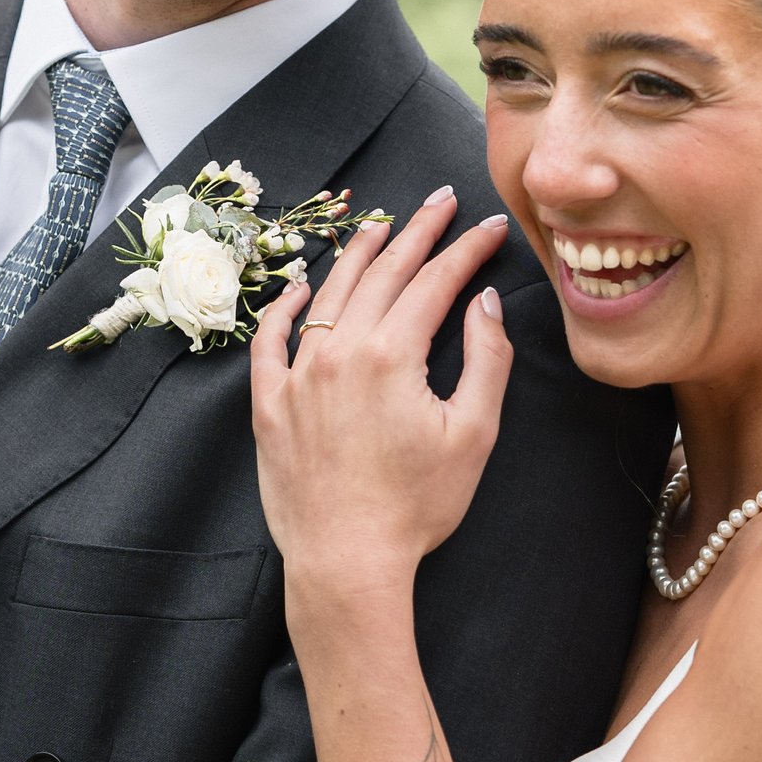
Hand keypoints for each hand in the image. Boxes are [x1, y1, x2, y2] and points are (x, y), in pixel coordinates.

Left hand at [250, 190, 513, 602]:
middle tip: (441, 200)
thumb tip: (483, 303)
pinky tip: (300, 286)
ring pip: (328, 295)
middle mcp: (340, 352)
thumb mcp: (473, 434)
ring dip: (358, 255)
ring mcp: (298, 374)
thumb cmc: (416, 506)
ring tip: (381, 226)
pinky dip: (285, 306)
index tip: (492, 226)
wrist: (346, 561)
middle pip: (384, 274)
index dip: (468, 249)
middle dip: (419, 232)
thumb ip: (485, 359)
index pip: (436, 281)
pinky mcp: (269, 402)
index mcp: (393, 355)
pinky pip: (270, 339)